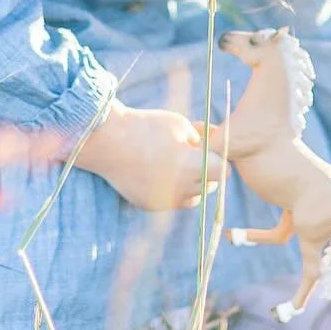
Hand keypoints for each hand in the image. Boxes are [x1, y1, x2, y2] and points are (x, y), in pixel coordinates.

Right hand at [72, 100, 225, 212]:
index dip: (218, 160)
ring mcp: (166, 200)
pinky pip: (171, 202)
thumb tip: (214, 140)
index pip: (223, 171)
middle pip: (209, 186)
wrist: (107, 141)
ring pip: (192, 198)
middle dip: (206, 172)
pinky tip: (160, 174)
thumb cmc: (146, 127)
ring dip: (192, 185)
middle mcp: (183, 189)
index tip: (209, 151)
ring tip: (178, 166)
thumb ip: (201, 136)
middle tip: (192, 156)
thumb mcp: (180, 124)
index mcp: (194, 167)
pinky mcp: (150, 206)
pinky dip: (171, 191)